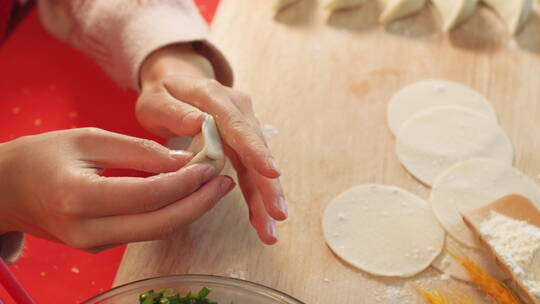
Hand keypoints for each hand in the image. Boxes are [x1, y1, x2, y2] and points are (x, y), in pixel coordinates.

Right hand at [0, 128, 234, 250]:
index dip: (184, 182)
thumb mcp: (90, 138)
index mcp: (78, 197)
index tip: (210, 166)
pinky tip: (188, 195)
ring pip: (156, 232)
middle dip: (199, 204)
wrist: (9, 190)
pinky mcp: (100, 249)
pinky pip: (144, 232)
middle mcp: (87, 230)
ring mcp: (93, 246)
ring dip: (190, 210)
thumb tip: (183, 162)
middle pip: (159, 224)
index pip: (147, 195)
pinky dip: (171, 214)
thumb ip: (138, 150)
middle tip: (225, 182)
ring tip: (215, 186)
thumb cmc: (45, 155)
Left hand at [136, 44, 286, 243]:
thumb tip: (196, 123)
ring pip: (258, 165)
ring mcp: (244, 125)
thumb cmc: (164, 93)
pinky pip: (251, 171)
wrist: (177, 83)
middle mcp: (237, 109)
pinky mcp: (243, 142)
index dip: (254, 149)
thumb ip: (172, 111)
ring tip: (271, 230)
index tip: (271, 172)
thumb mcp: (156, 99)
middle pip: (256, 149)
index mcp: (214, 96)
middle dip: (267, 185)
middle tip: (277, 215)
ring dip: (265, 197)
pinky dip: (255, 195)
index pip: (237, 124)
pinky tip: (260, 220)